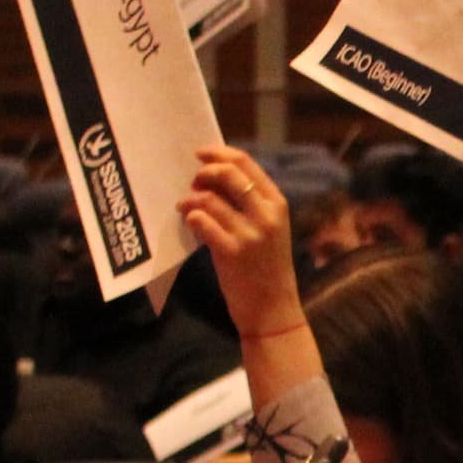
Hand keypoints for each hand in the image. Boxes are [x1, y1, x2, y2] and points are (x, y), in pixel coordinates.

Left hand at [181, 146, 302, 338]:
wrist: (273, 309)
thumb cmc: (267, 268)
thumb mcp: (269, 230)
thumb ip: (249, 203)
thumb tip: (213, 177)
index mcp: (278, 204)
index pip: (247, 163)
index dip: (219, 153)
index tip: (200, 154)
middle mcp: (267, 215)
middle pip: (227, 174)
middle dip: (203, 173)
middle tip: (192, 183)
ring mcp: (251, 233)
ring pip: (209, 198)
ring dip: (190, 199)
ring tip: (184, 208)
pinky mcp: (232, 252)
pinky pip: (202, 221)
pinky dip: (191, 218)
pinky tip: (190, 224)